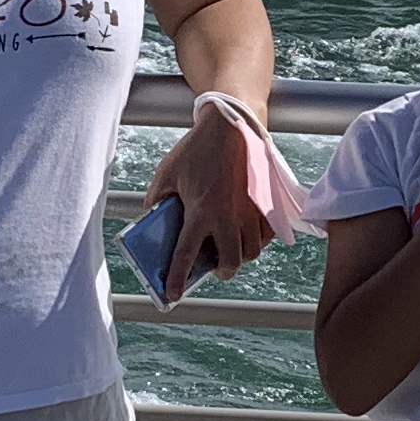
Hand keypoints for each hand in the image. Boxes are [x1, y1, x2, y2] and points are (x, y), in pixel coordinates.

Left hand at [147, 107, 272, 294]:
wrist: (233, 124)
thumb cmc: (198, 148)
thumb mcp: (167, 172)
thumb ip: (156, 199)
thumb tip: (152, 218)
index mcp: (200, 212)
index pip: (185, 256)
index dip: (177, 280)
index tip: (172, 295)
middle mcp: (228, 217)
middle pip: (230, 264)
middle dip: (220, 272)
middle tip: (213, 268)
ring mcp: (251, 212)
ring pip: (251, 253)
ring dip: (239, 257)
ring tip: (230, 249)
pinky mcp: (266, 203)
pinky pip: (266, 235)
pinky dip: (257, 241)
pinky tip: (246, 233)